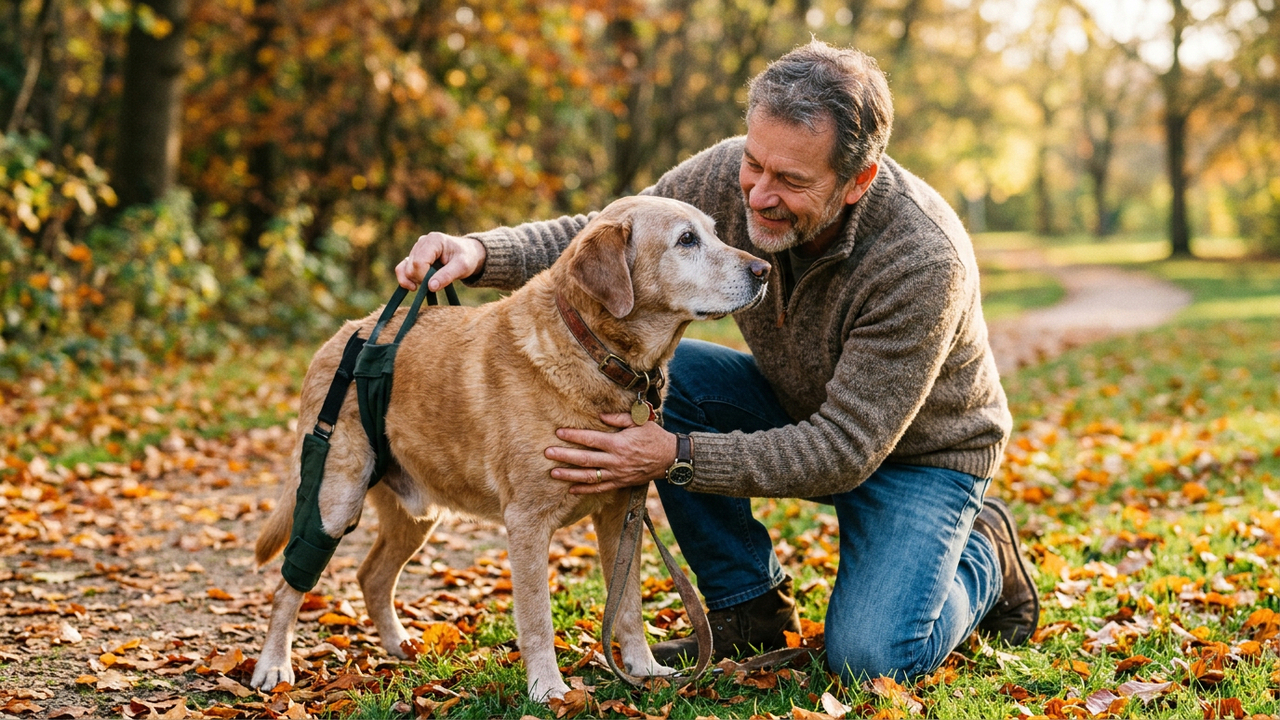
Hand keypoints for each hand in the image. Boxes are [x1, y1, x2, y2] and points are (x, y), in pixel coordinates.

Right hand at [395, 232, 486, 290]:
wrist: (468, 253)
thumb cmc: (467, 258)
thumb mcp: (462, 267)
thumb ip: (447, 276)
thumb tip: (430, 287)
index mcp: (434, 240)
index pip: (419, 262)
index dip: (423, 277)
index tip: (434, 284)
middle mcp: (422, 242)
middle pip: (410, 267)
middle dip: (421, 280)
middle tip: (437, 282)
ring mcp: (416, 249)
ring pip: (404, 269)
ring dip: (414, 280)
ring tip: (429, 283)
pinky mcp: (414, 256)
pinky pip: (402, 269)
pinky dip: (405, 279)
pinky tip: (413, 287)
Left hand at [545, 413, 677, 494]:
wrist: (671, 458)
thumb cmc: (654, 436)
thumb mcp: (639, 422)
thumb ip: (619, 418)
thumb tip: (600, 416)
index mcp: (618, 443)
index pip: (591, 439)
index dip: (574, 436)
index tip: (559, 433)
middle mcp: (615, 460)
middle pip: (585, 459)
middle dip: (565, 456)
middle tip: (547, 453)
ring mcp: (617, 474)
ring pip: (589, 476)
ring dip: (570, 475)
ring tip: (553, 473)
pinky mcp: (621, 483)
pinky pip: (600, 489)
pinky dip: (585, 490)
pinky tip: (571, 489)